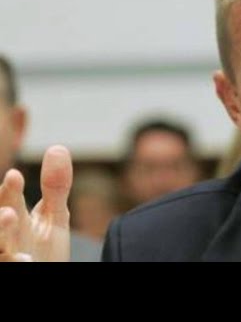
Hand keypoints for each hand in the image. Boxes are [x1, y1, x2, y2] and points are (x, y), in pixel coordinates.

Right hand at [0, 146, 72, 261]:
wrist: (46, 270)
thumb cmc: (45, 248)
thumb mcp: (55, 216)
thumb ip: (55, 187)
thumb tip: (57, 147)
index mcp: (15, 215)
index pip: (9, 198)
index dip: (10, 189)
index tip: (14, 176)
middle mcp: (6, 234)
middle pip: (0, 221)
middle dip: (0, 216)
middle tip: (8, 212)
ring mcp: (5, 253)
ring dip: (1, 234)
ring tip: (9, 221)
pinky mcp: (8, 266)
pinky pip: (7, 264)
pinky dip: (14, 261)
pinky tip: (27, 260)